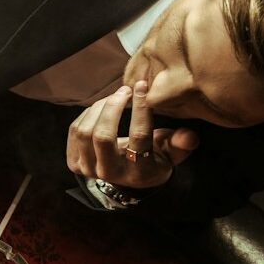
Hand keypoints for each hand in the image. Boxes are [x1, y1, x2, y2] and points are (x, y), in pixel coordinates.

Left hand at [66, 80, 198, 191]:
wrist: (128, 178)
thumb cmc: (154, 158)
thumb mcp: (172, 154)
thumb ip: (180, 144)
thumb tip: (189, 136)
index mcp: (138, 171)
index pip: (138, 136)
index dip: (140, 109)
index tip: (142, 86)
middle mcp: (109, 173)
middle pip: (102, 135)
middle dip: (113, 107)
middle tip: (125, 90)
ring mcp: (88, 169)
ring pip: (85, 132)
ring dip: (100, 108)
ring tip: (116, 96)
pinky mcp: (74, 162)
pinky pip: (75, 131)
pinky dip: (88, 114)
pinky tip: (103, 106)